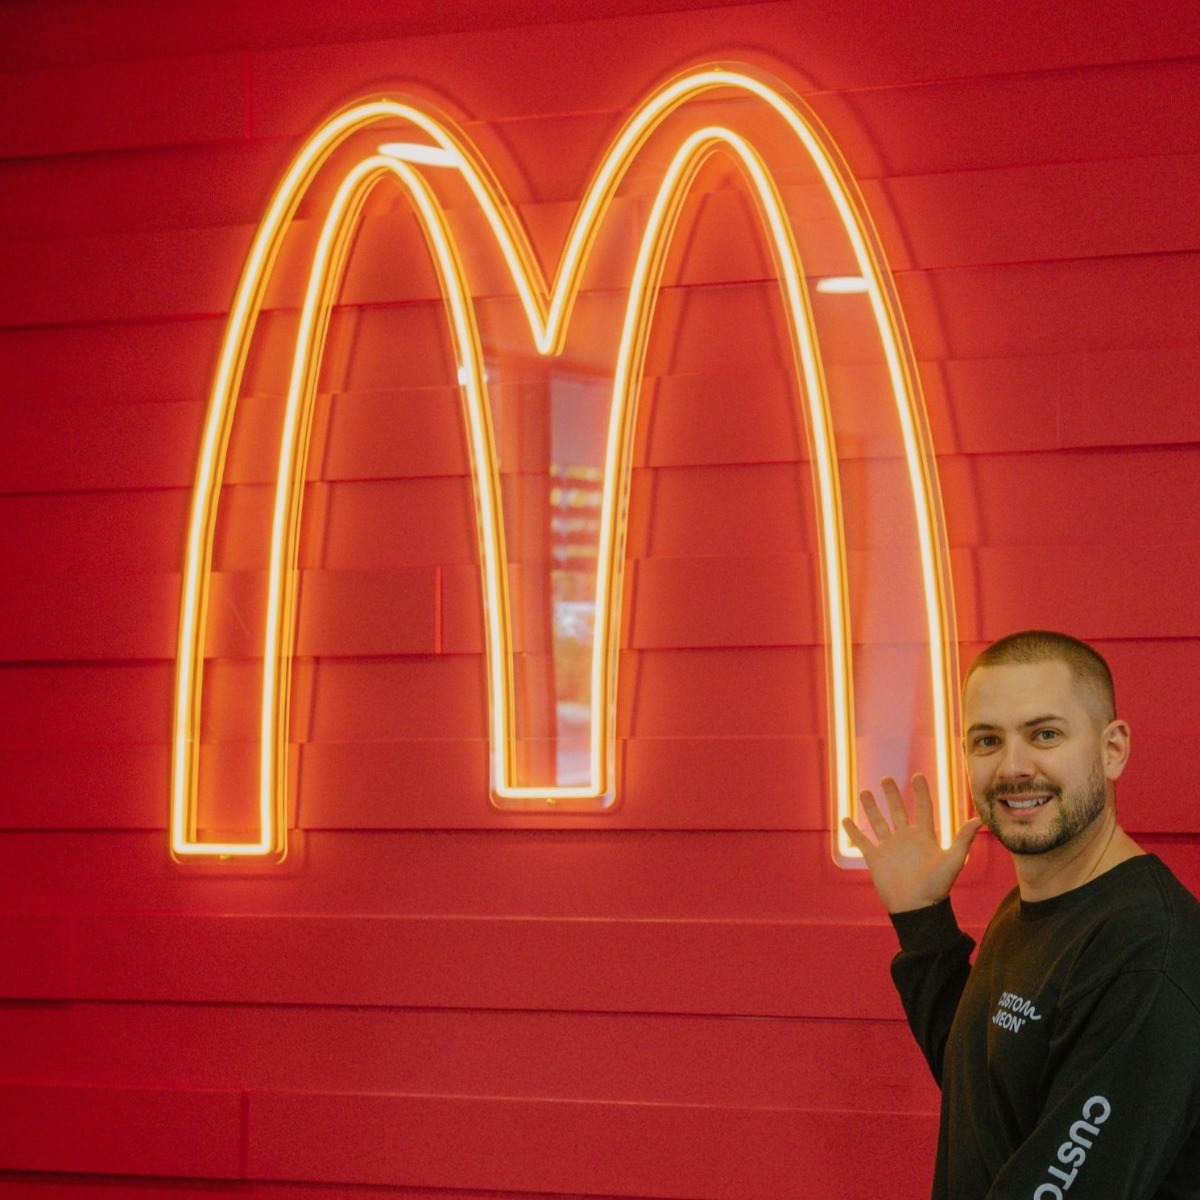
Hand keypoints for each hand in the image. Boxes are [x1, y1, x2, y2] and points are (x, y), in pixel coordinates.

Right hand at [842, 773, 981, 912]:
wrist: (917, 909)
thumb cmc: (937, 887)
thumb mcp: (953, 860)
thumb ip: (963, 839)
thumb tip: (979, 819)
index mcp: (924, 837)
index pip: (922, 808)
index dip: (921, 792)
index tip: (918, 776)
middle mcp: (906, 839)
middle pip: (897, 810)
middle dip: (891, 794)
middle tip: (886, 778)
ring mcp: (889, 848)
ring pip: (878, 822)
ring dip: (871, 807)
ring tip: (865, 792)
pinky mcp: (875, 859)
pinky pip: (862, 841)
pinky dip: (853, 831)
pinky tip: (845, 819)